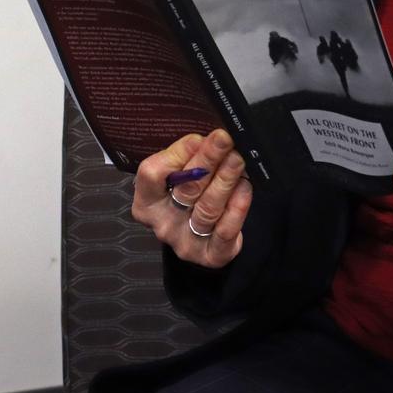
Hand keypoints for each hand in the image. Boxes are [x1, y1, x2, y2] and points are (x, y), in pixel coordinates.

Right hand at [131, 129, 252, 267]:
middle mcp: (163, 223)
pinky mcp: (211, 255)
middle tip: (224, 140)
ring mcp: (186, 242)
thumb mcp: (180, 174)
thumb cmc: (191, 194)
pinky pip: (225, 230)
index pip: (153, 175)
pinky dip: (237, 207)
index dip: (176, 154)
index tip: (198, 137)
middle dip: (208, 160)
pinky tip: (244, 187)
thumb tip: (204, 139)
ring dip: (225, 180)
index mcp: (147, 201)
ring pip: (208, 209)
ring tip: (237, 159)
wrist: (207, 236)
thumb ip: (187, 157)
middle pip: (185, 189)